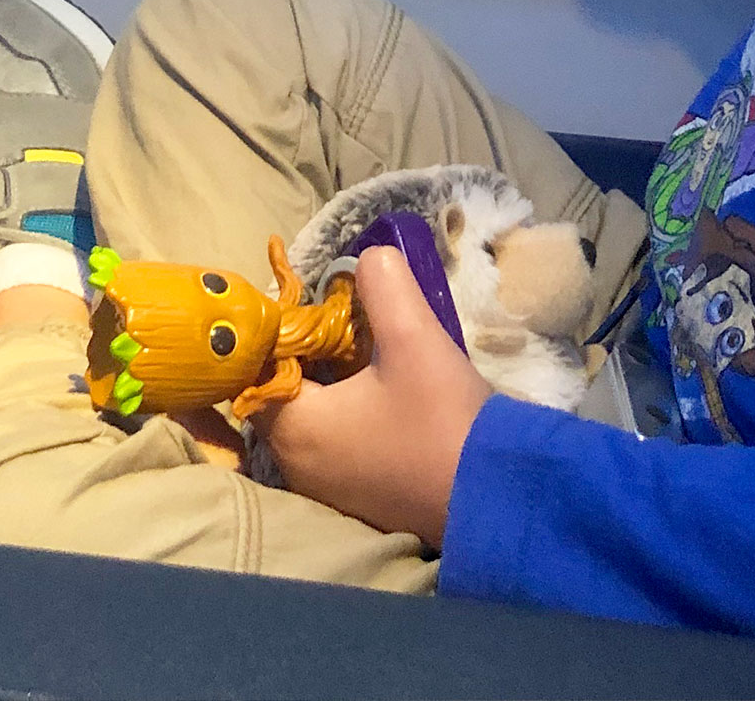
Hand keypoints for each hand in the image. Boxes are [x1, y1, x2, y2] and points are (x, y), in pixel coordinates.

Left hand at [251, 246, 492, 549]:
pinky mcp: (355, 498)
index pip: (258, 366)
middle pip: (281, 390)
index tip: (320, 307)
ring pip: (307, 417)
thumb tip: (369, 255)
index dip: (284, 330)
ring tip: (367, 353)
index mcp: (294, 428)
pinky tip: (381, 394)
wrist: (496, 496)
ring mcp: (325, 488)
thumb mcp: (415, 337)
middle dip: (308, 354)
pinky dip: (345, 415)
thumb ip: (383, 285)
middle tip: (346, 325)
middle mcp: (296, 464)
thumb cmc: (443, 419)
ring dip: (329, 384)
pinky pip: (331, 443)